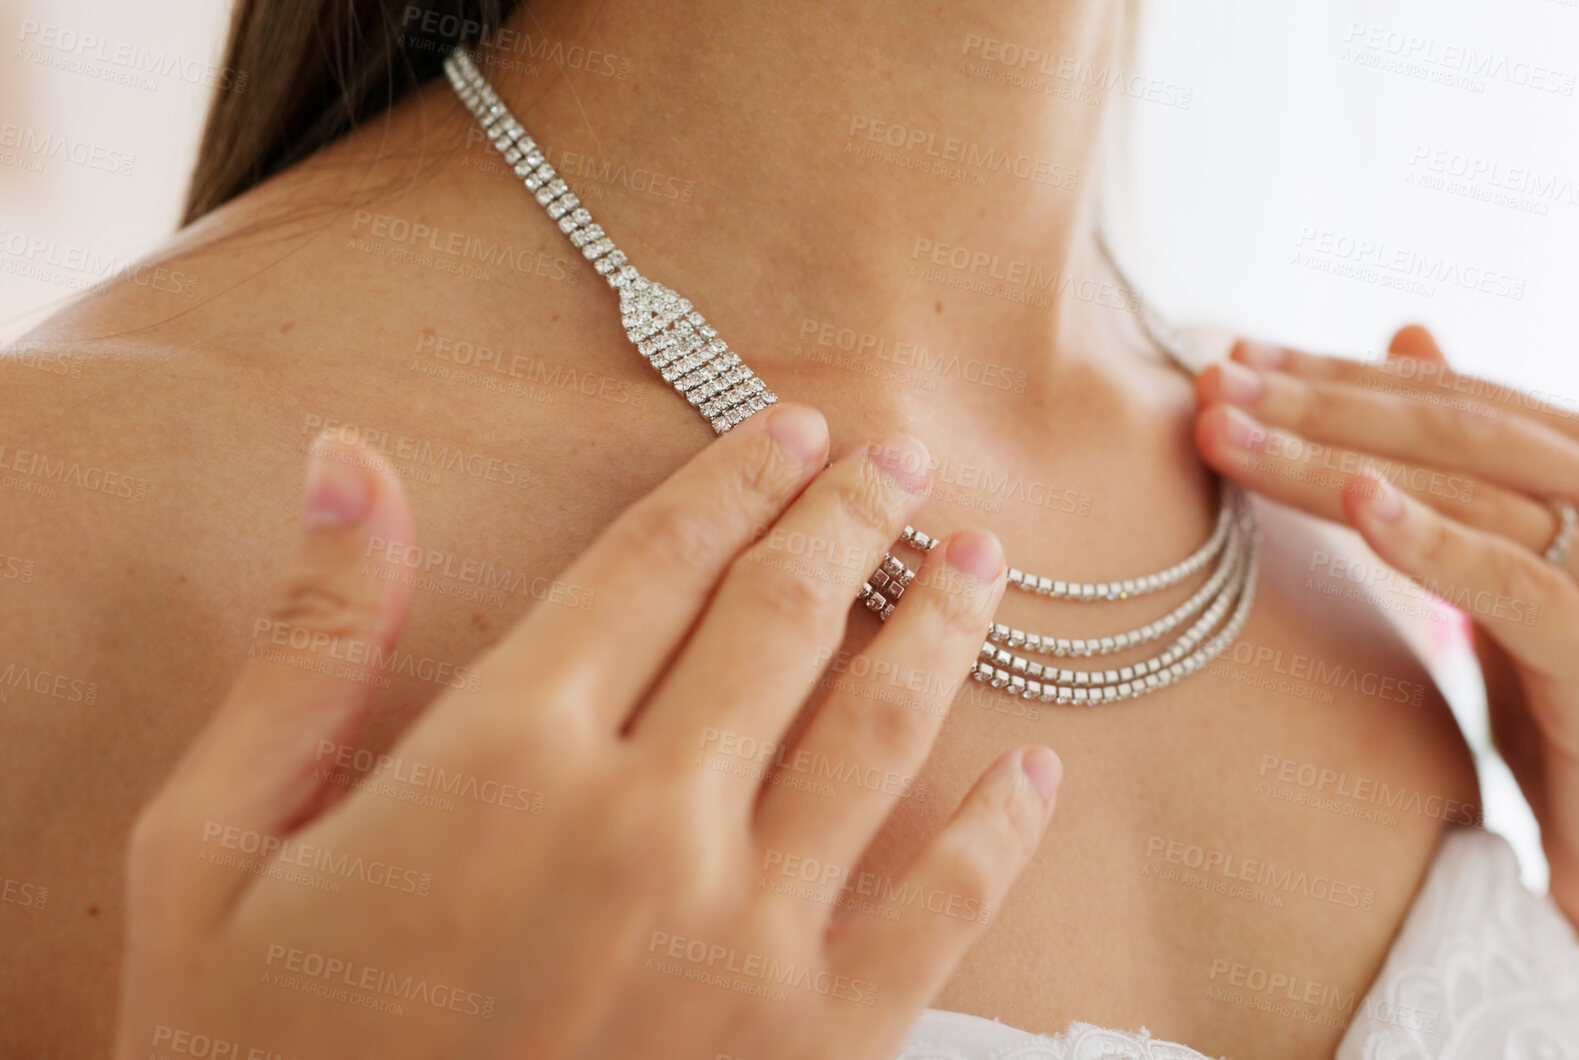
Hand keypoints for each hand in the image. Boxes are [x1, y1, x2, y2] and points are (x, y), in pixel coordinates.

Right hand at [116, 405, 1060, 1059]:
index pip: (656, 564)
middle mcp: (645, 822)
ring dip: (943, 628)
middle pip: (784, 620)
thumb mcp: (214, 853)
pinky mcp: (813, 1041)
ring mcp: (745, 936)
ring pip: (883, 730)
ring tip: (976, 563)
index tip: (794, 428)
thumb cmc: (261, 1057)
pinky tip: (1034, 771)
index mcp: (503, 756)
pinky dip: (1001, 831)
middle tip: (897, 462)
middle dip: (849, 522)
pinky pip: (943, 908)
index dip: (734, 480)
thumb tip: (346, 462)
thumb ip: (307, 651)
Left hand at [1192, 325, 1578, 1058]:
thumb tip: (1409, 327)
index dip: (1340, 373)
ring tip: (1229, 437)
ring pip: (1463, 497)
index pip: (1459, 397)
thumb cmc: (1569, 698)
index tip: (1235, 355)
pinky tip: (1353, 502)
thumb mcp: (1515, 562)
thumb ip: (1477, 454)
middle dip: (1317, 406)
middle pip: (1452, 433)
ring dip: (1329, 464)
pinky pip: (1510, 588)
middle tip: (1212, 383)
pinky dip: (1428, 542)